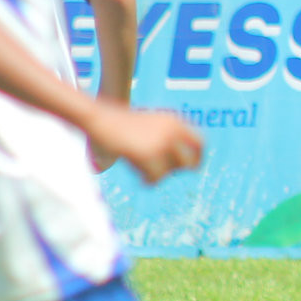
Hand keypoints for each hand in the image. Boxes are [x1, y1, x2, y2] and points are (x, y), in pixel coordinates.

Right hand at [87, 104, 203, 184]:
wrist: (100, 118)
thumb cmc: (121, 122)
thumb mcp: (150, 123)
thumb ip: (167, 137)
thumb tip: (182, 162)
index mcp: (174, 121)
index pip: (199, 143)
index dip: (198, 158)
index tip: (192, 169)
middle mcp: (172, 130)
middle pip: (189, 161)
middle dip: (177, 170)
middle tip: (163, 174)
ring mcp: (161, 143)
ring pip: (170, 172)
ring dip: (158, 175)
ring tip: (143, 171)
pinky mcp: (148, 155)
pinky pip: (156, 177)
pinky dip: (149, 181)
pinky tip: (141, 178)